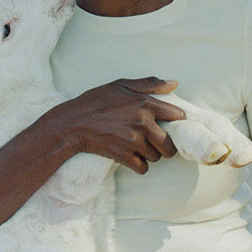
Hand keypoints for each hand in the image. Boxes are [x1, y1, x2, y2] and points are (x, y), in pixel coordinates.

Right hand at [47, 77, 184, 173]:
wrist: (74, 123)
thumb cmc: (96, 101)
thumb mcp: (122, 85)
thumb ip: (150, 84)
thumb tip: (174, 84)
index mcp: (145, 104)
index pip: (177, 116)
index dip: (176, 121)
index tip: (171, 124)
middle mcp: (143, 123)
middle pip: (169, 145)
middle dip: (164, 145)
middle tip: (154, 141)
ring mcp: (134, 141)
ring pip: (156, 157)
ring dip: (150, 154)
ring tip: (137, 145)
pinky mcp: (124, 156)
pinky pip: (143, 168)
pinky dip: (139, 165)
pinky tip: (131, 155)